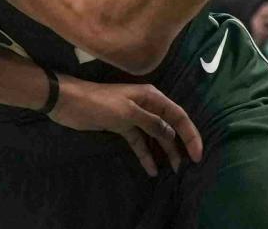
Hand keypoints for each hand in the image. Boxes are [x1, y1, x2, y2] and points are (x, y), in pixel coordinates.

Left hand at [51, 76, 202, 176]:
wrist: (69, 102)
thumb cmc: (99, 103)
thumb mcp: (127, 113)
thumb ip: (151, 122)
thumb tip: (170, 133)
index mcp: (151, 96)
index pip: (178, 115)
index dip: (190, 134)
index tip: (197, 155)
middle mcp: (146, 105)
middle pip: (169, 126)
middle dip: (180, 145)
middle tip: (188, 167)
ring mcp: (134, 115)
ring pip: (156, 135)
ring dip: (164, 151)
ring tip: (173, 172)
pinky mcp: (122, 125)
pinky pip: (139, 141)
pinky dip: (146, 154)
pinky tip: (152, 170)